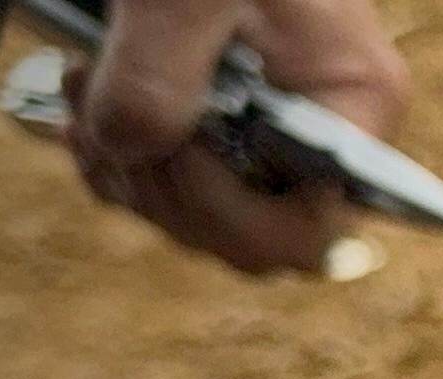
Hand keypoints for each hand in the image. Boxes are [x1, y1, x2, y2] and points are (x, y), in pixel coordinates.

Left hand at [60, 0, 408, 272]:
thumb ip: (159, 77)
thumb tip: (130, 152)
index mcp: (352, 105)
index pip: (314, 228)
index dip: (234, 218)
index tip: (172, 149)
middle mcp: (322, 132)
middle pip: (252, 237)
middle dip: (166, 194)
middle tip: (106, 120)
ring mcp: (269, 132)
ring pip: (202, 219)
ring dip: (128, 174)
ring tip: (89, 97)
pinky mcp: (218, 122)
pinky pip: (169, 185)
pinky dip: (115, 162)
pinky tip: (90, 110)